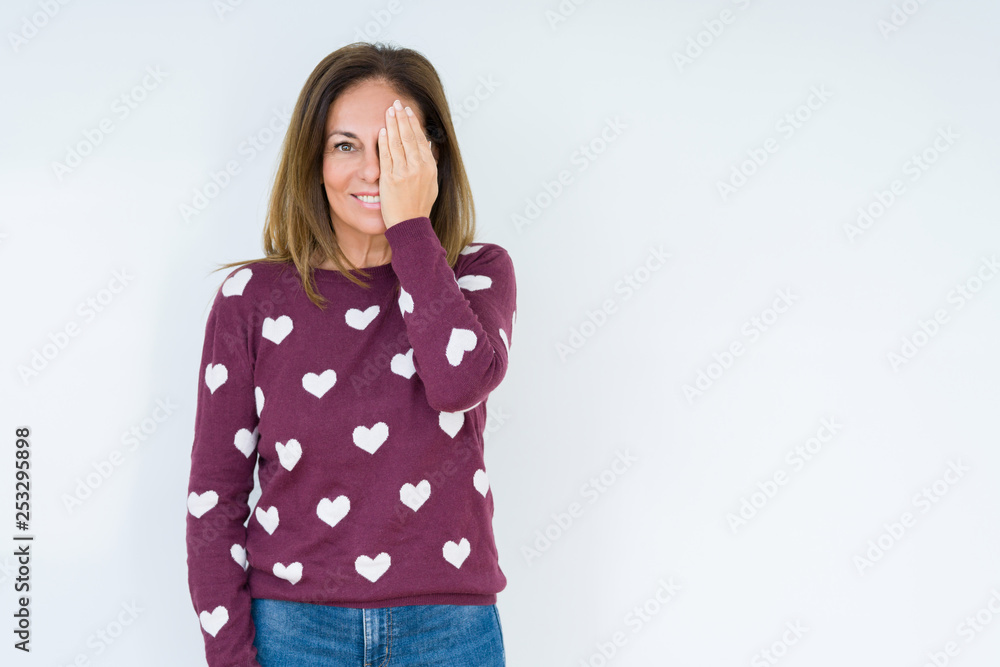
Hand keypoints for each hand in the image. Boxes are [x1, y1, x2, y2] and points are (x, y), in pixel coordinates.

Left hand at [378, 99, 438, 228]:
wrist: (410, 225)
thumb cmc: (419, 206)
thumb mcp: (431, 184)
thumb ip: (429, 163)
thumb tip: (428, 145)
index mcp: (429, 167)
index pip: (420, 139)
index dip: (413, 123)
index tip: (408, 112)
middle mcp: (419, 167)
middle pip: (409, 136)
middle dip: (402, 117)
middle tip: (397, 103)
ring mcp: (404, 172)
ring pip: (398, 142)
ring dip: (393, 124)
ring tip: (389, 111)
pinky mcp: (391, 178)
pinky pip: (387, 156)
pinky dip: (384, 142)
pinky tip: (382, 131)